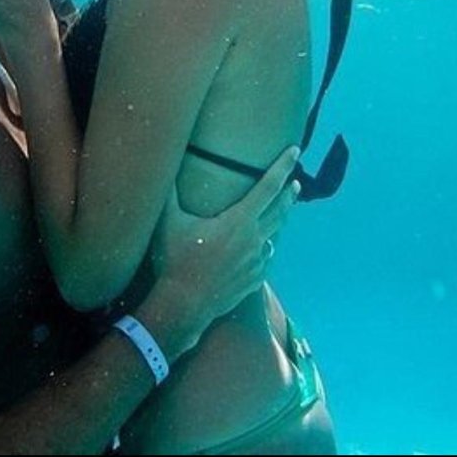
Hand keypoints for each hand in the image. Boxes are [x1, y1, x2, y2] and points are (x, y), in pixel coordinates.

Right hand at [151, 146, 300, 339]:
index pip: (269, 186)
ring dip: (275, 222)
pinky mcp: (254, 279)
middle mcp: (254, 239)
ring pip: (273, 236)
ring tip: (276, 214)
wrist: (184, 305)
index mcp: (238, 220)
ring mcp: (257, 261)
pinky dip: (264, 249)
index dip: (283, 166)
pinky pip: (265, 259)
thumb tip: (161, 165)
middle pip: (279, 210)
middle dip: (288, 194)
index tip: (295, 151)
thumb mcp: (169, 223)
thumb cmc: (175, 260)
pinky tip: (260, 248)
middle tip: (295, 183)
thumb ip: (169, 193)